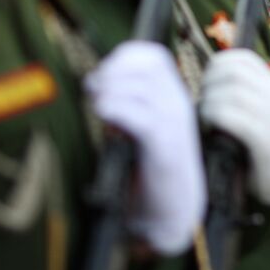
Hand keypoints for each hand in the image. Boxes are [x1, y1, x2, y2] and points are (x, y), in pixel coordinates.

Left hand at [84, 40, 203, 254]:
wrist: (172, 213)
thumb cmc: (148, 173)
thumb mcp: (137, 130)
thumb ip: (125, 105)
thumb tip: (94, 83)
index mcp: (173, 97)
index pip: (151, 56)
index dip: (121, 58)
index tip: (100, 77)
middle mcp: (178, 105)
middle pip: (145, 66)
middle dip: (110, 74)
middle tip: (92, 94)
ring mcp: (175, 124)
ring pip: (140, 87)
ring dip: (109, 92)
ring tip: (96, 109)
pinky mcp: (165, 147)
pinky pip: (140, 115)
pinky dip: (116, 110)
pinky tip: (104, 120)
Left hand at [200, 48, 269, 205]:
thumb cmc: (256, 153)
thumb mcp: (252, 116)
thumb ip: (240, 95)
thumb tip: (211, 73)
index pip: (243, 59)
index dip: (217, 66)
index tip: (207, 85)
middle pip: (235, 72)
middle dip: (210, 84)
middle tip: (202, 103)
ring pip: (234, 92)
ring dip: (211, 103)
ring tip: (205, 118)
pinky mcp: (269, 142)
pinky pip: (236, 117)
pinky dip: (217, 117)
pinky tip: (211, 126)